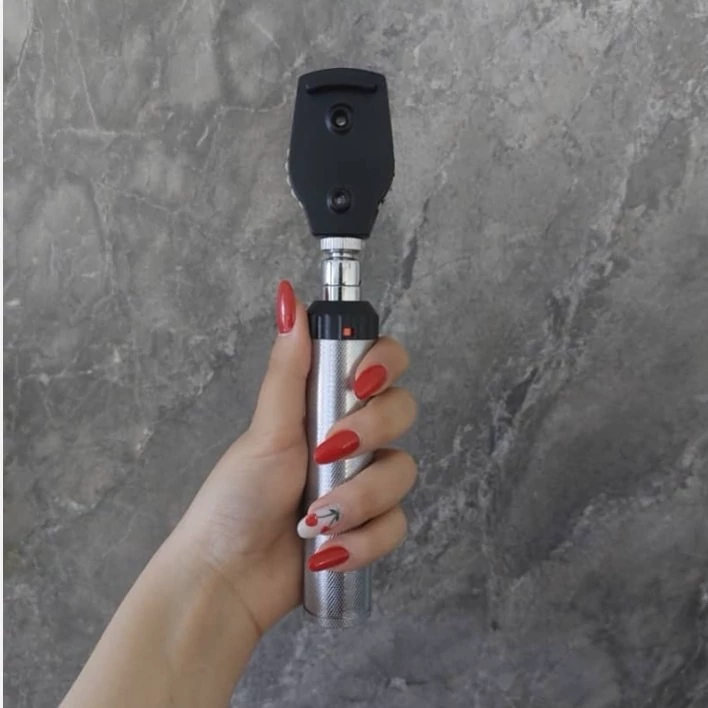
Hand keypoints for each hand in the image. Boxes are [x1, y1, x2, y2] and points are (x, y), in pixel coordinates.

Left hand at [174, 281, 416, 632]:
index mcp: (326, 405)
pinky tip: (326, 551)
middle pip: (403, 412)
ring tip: (315, 520)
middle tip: (330, 451)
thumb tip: (288, 296)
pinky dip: (363, 540)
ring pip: (402, 472)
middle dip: (372, 432)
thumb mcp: (266, 428)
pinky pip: (396, 524)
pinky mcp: (370, 527)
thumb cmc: (236, 497)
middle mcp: (352, 438)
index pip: (382, 364)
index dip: (386, 365)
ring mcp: (363, 483)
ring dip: (359, 499)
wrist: (228, 574)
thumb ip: (289, 367)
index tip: (362, 382)